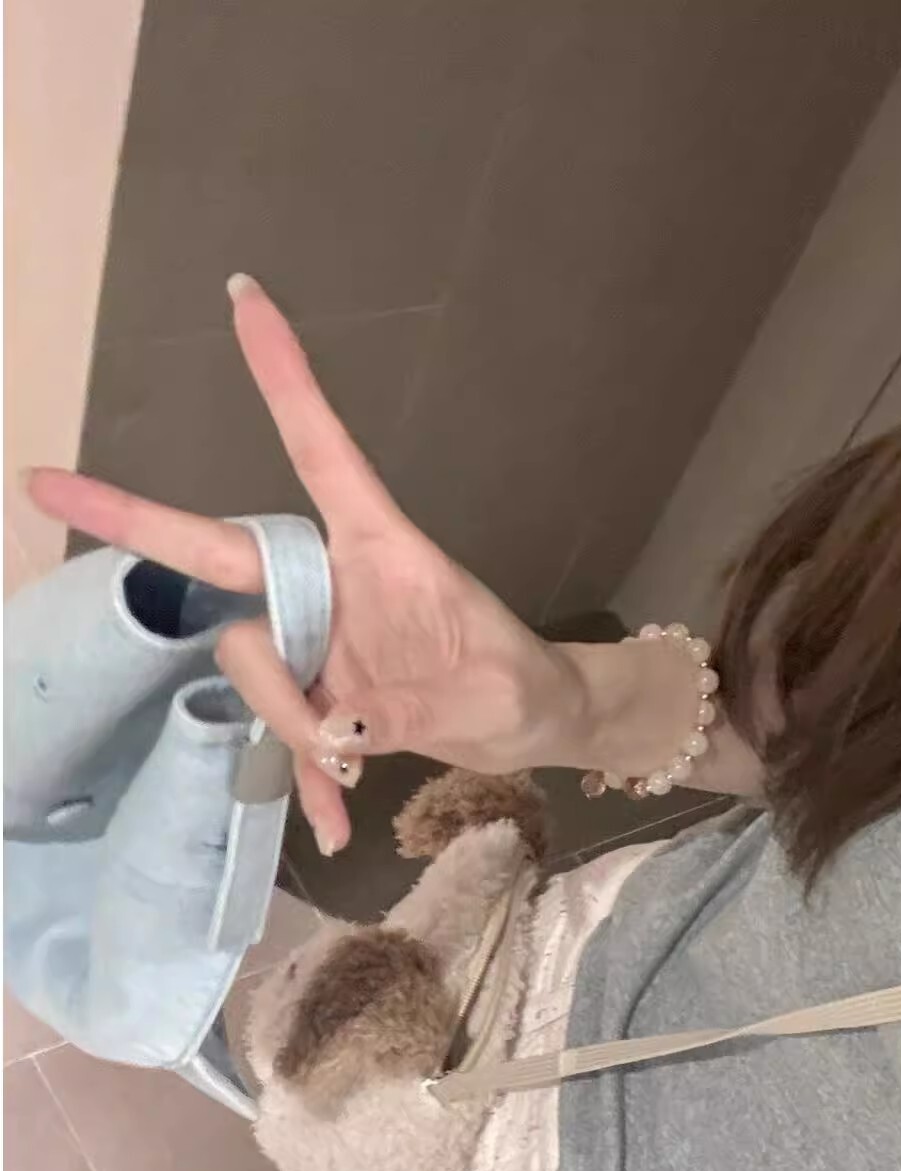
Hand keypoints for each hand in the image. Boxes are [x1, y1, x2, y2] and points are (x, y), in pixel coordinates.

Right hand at [25, 275, 580, 854]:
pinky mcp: (323, 698)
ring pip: (252, 667)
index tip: (248, 299)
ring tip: (356, 769)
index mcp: (381, 551)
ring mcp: (321, 644)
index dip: (285, 380)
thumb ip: (421, 706)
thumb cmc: (526, 686)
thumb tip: (345, 730)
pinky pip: (288, 737)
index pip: (322, 453)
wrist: (536, 726)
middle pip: (225, 557)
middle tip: (45, 484)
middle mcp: (335, 588)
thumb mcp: (497, 694)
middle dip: (137, 523)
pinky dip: (310, 781)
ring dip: (292, 725)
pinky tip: (332, 826)